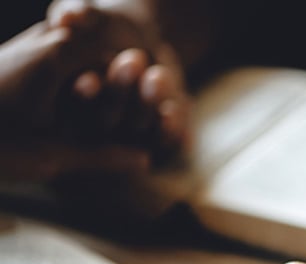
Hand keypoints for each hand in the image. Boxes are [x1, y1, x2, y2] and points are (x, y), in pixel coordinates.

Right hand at [47, 0, 190, 152]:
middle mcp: (91, 126)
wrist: (136, 41)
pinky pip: (162, 141)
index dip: (81, 95)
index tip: (89, 79)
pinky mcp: (154, 141)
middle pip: (104, 120)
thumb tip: (68, 17)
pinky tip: (177, 108)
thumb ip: (75, 14)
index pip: (70, 107)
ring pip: (135, 131)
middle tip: (132, 62)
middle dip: (118, 93)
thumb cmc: (100, 26)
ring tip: (159, 76)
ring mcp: (125, 137)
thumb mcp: (87, 17)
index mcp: (62, 102)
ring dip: (147, 107)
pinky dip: (171, 128)